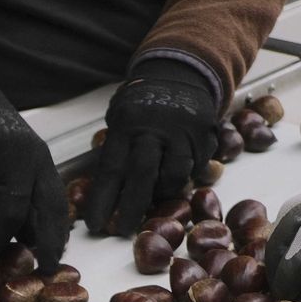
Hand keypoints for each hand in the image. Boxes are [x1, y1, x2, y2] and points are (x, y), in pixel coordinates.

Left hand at [84, 58, 220, 236]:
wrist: (182, 71)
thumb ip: (114, 146)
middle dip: (131, 208)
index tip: (95, 224)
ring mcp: (182, 132)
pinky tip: (176, 175)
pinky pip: (196, 168)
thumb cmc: (144, 101)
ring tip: (155, 194)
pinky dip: (185, 177)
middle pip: (142, 176)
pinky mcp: (205, 135)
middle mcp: (154, 128)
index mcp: (127, 123)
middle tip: (121, 230)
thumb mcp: (121, 114)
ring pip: (174, 176)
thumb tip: (99, 187)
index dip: (103, 200)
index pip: (111, 168)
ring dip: (162, 192)